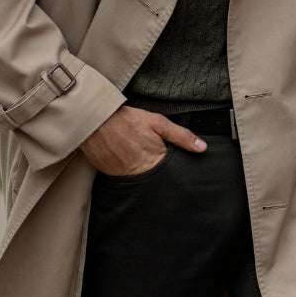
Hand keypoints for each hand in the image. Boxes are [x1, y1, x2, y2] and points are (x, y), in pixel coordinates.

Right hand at [80, 105, 207, 175]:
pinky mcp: (108, 174)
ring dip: (137, 168)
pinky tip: (121, 154)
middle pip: (153, 176)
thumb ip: (180, 136)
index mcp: (154, 160)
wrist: (93, 121)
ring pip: (137, 177)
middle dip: (153, 167)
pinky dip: (123, 167)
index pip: (169, 171)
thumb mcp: (156, 122)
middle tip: (144, 151)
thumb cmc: (125, 119)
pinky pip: (121, 175)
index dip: (168, 164)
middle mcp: (139, 172)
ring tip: (131, 151)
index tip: (163, 156)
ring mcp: (123, 174)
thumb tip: (202, 148)